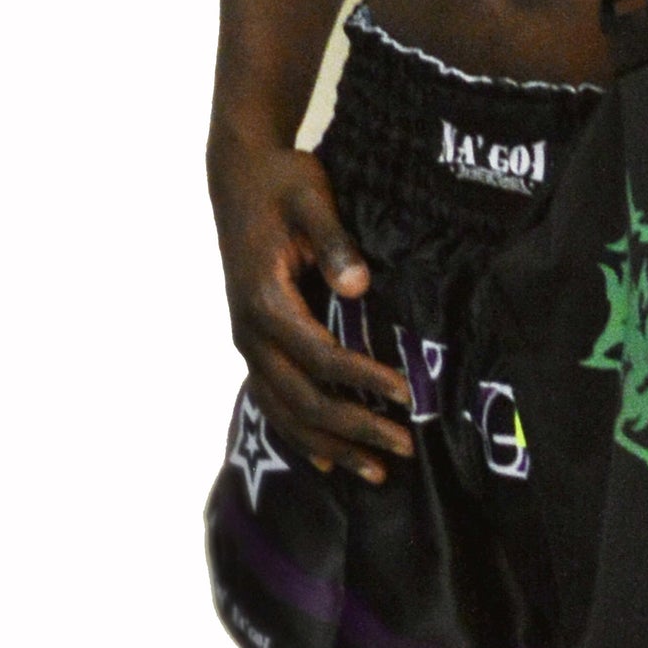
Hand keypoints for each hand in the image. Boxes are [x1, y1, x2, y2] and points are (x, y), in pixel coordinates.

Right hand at [210, 141, 412, 482]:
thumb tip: (361, 286)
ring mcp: (247, 342)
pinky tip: (328, 458)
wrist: (240, 176)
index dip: (364, 380)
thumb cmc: (282, 184)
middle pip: (304, 399)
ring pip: (285, 411)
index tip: (408, 394)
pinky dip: (300, 433)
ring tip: (377, 472)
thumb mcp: (311, 199)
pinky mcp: (253, 343)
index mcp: (265, 301)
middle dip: (355, 428)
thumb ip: (335, 243)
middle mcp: (250, 333)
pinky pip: (273, 400)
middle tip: (404, 447)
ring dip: (331, 444)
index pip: (321, 358)